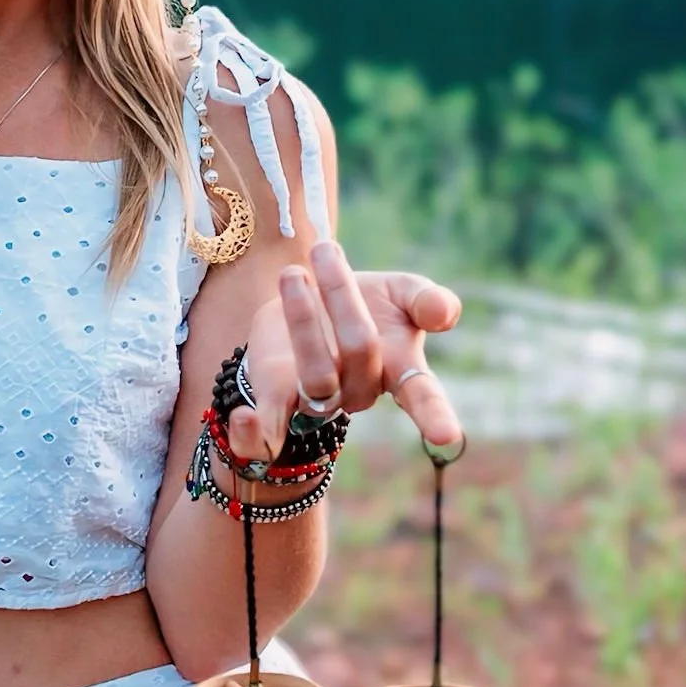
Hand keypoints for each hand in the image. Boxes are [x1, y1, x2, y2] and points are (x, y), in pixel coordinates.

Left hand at [227, 241, 464, 462]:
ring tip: (293, 274)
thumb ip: (426, 300)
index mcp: (399, 368)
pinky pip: (268, 431)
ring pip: (316, 375)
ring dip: (304, 318)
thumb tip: (445, 312)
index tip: (446, 436)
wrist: (306, 301)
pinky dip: (252, 434)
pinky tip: (239, 419)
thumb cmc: (369, 302)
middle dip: (341, 294)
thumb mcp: (402, 291)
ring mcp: (319, 400)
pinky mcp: (278, 400)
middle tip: (326, 250)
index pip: (423, 395)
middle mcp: (361, 390)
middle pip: (359, 350)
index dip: (435, 414)